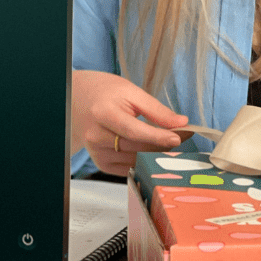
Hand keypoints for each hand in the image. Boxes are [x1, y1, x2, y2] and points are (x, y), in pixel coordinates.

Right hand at [72, 70, 188, 175]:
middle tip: (184, 137)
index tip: (179, 137)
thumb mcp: (131, 92)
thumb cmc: (105, 92)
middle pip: (137, 148)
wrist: (77, 100)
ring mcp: (97, 152)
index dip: (158, 137)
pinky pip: (128, 168)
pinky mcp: (101, 163)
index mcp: (104, 114)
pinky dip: (144, 162)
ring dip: (156, 155)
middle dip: (163, 145)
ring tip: (171, 143)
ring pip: (135, 160)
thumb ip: (156, 109)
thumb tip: (181, 123)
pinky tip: (154, 153)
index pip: (135, 131)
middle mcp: (96, 136)